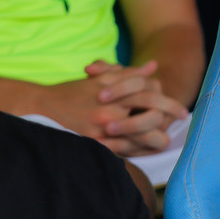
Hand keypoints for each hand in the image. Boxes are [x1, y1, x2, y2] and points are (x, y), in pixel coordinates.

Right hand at [37, 60, 186, 155]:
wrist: (38, 108)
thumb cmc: (73, 92)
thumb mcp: (100, 79)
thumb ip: (128, 74)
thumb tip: (153, 67)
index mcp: (113, 92)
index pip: (150, 96)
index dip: (168, 104)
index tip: (181, 112)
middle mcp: (110, 111)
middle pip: (150, 116)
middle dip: (167, 120)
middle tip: (181, 124)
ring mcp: (103, 129)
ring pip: (141, 138)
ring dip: (155, 139)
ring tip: (164, 140)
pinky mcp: (95, 145)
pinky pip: (124, 152)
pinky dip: (137, 151)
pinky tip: (145, 151)